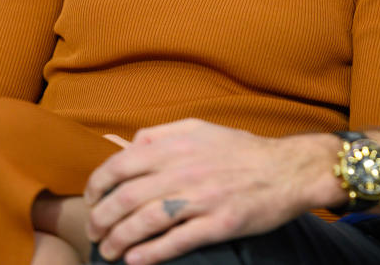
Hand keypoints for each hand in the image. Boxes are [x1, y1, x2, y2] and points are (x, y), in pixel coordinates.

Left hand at [84, 120, 340, 264]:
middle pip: (127, 198)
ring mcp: (202, 198)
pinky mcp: (219, 224)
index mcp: (176, 146)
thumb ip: (161, 134)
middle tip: (94, 231)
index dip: (97, 184)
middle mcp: (185, 170)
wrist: (288, 169)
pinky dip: (151, 253)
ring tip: (108, 251)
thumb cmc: (242, 150)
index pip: (120, 164)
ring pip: (146, 221)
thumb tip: (128, 145)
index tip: (91, 198)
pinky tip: (135, 260)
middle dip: (102, 219)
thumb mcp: (200, 128)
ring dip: (119, 240)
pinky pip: (177, 241)